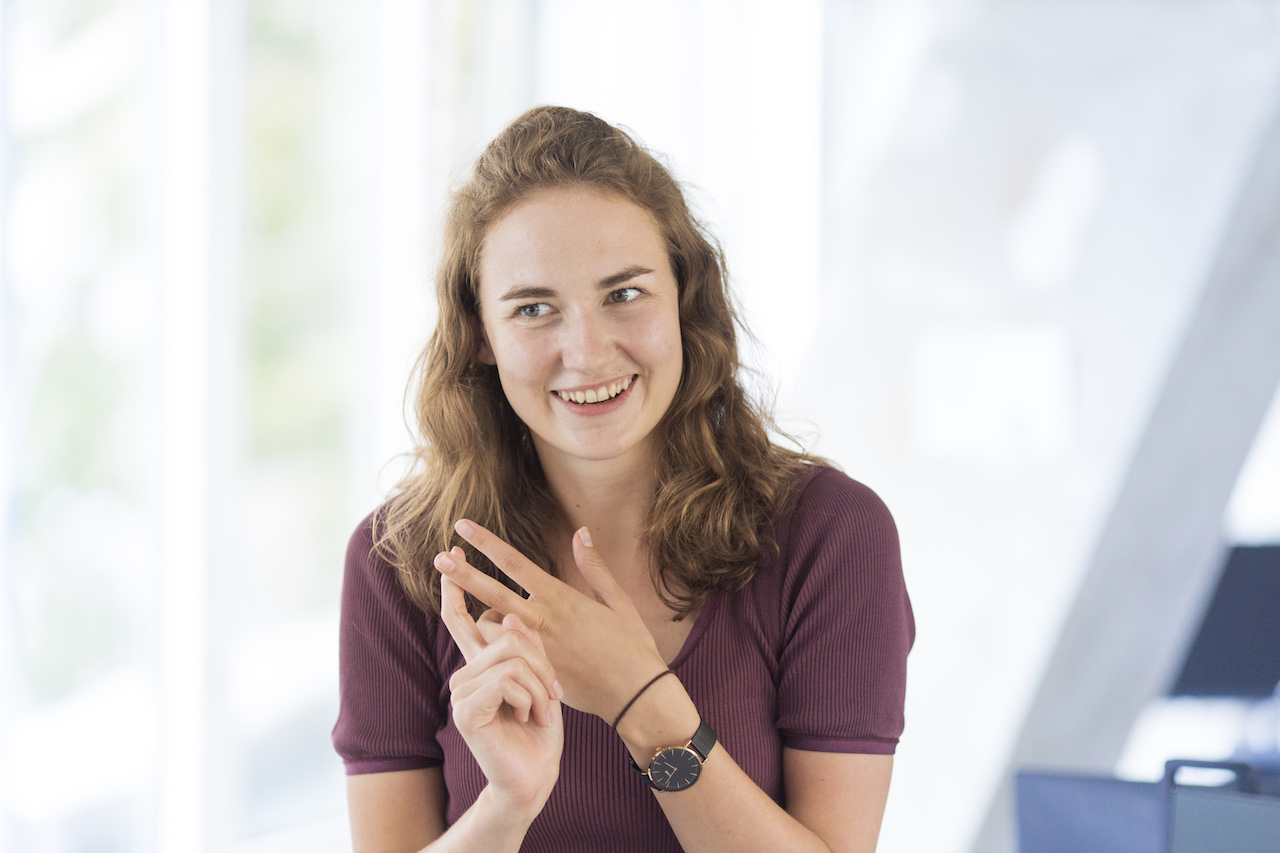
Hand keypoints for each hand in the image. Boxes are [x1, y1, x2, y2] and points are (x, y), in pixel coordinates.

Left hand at [434, 522, 669, 723]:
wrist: (636, 695)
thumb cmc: (632, 646)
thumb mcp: (617, 600)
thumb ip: (594, 566)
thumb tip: (581, 532)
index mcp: (561, 596)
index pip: (514, 562)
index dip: (486, 543)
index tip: (463, 526)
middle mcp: (544, 619)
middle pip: (493, 592)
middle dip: (463, 575)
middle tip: (438, 559)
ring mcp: (536, 647)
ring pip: (493, 627)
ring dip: (477, 615)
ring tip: (465, 606)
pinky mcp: (535, 671)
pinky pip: (503, 655)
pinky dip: (495, 646)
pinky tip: (488, 644)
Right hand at [439, 557, 563, 814]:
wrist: (536, 776)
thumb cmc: (543, 728)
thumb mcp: (544, 678)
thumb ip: (529, 642)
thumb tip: (511, 613)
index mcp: (486, 662)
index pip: (464, 617)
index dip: (457, 584)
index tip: (451, 552)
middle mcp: (469, 672)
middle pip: (496, 626)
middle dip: (499, 619)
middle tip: (517, 648)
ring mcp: (464, 690)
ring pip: (512, 651)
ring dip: (540, 682)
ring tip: (543, 710)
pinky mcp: (467, 709)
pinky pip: (508, 678)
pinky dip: (531, 698)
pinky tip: (530, 719)